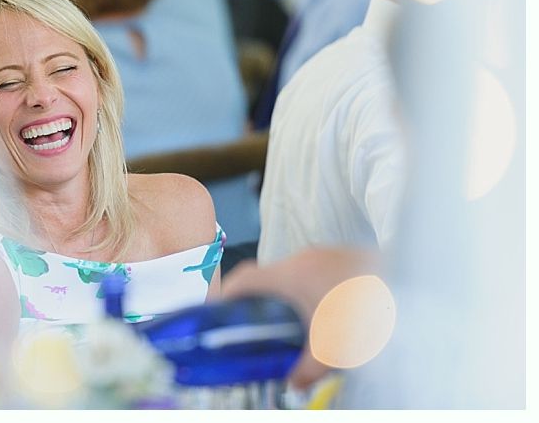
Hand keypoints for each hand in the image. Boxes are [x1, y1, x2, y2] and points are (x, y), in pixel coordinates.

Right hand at [221, 247, 379, 388]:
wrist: (421, 287)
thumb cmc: (372, 313)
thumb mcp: (334, 350)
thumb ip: (306, 369)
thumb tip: (291, 382)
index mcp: (292, 275)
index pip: (243, 278)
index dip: (224, 295)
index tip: (215, 313)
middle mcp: (305, 258)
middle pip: (267, 276)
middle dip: (258, 301)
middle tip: (253, 327)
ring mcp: (328, 254)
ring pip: (293, 274)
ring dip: (287, 297)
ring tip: (291, 325)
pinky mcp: (346, 257)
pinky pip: (316, 272)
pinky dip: (310, 291)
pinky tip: (324, 314)